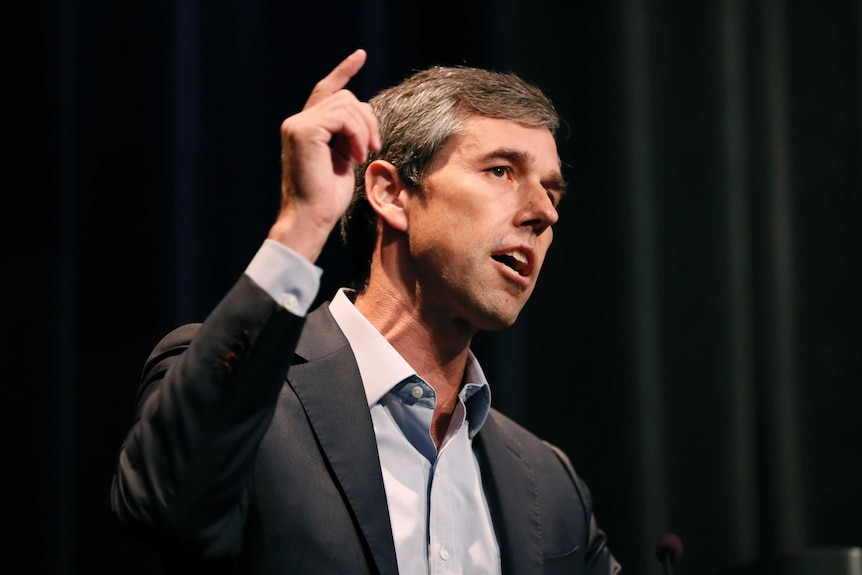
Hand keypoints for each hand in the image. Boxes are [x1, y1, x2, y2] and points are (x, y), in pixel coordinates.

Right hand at [268, 49, 380, 261]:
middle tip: (373, 146)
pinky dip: (357, 134)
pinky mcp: (304, 130)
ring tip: (361, 154)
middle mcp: (297, 122)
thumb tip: (363, 115)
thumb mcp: (342, 161)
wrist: (311, 218)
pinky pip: (343, 116)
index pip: (326, 90)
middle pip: (345, 97)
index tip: (360, 56)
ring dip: (364, 129)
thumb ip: (348, 136)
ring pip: (347, 104)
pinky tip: (355, 155)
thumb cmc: (327, 199)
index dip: (343, 72)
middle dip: (368, 119)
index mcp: (306, 128)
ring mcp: (298, 124)